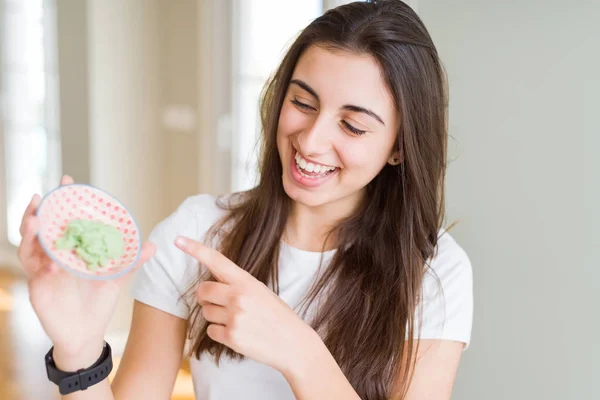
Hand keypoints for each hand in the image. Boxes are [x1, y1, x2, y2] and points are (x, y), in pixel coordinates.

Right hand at [18, 175, 155, 368]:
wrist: (86, 333)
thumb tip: (153, 246)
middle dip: (39, 209)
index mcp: (71, 248)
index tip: (67, 180)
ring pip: (29, 245)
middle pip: (40, 227)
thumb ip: (132, 262)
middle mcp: (54, 255)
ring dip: (31, 231)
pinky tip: (53, 263)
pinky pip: (36, 271)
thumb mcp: (116, 279)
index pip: (64, 218)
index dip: (63, 199)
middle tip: (43, 196)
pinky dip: (42, 264)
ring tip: (36, 219)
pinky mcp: (38, 286)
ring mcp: (43, 269)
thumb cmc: (97, 303)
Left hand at [175, 236, 318, 373]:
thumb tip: (212, 282)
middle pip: (202, 290)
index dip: (195, 249)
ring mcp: (234, 317)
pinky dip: (219, 333)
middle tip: (218, 302)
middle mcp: (238, 296)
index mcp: (247, 281)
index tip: (178, 240)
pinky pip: (210, 331)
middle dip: (205, 296)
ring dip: (215, 316)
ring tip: (237, 320)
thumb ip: (238, 285)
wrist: (293, 343)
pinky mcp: (231, 336)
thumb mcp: (261, 292)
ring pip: (205, 312)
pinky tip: (237, 333)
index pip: (217, 261)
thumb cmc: (277, 315)